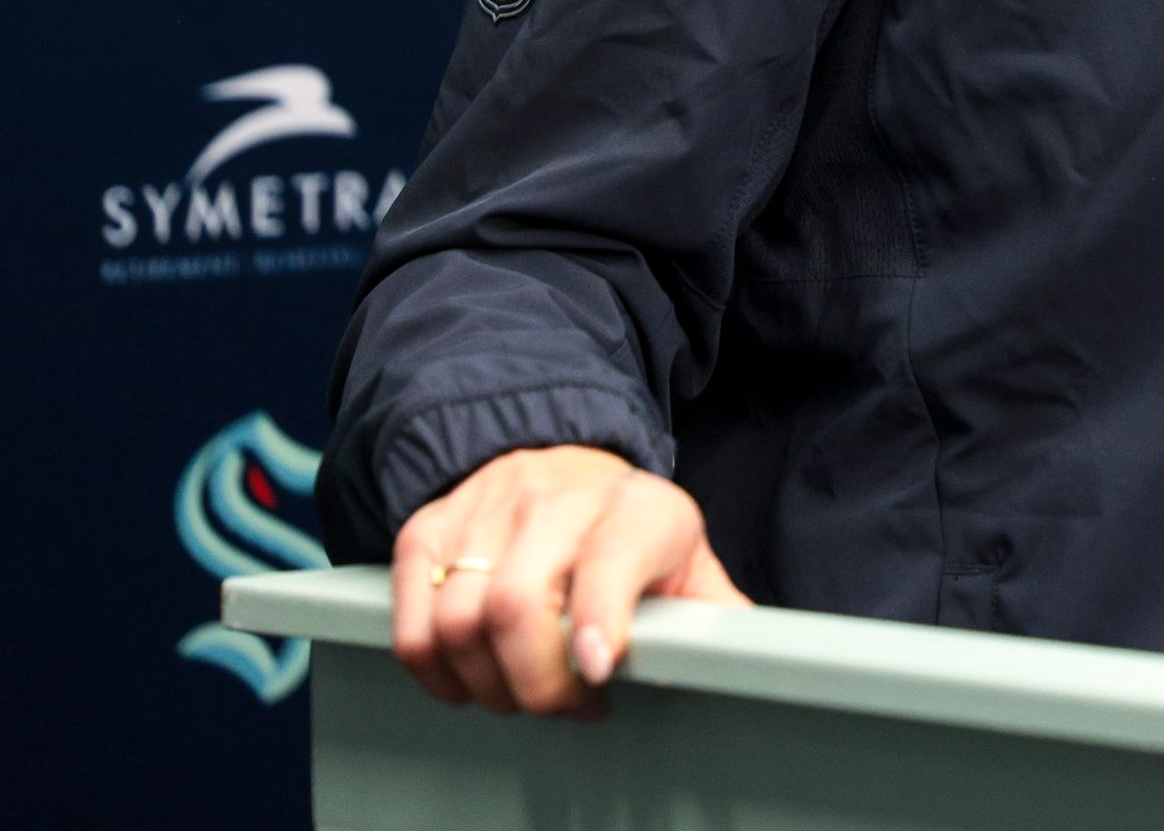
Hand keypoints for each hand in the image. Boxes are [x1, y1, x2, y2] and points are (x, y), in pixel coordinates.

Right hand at [387, 444, 749, 715]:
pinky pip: (412, 621)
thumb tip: (752, 658)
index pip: (608, 562)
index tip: (598, 673)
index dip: (598, 621)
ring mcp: (484, 510)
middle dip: (536, 683)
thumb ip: (713, 613)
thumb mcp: (685, 558)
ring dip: (486, 685)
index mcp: (634, 508)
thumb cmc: (631, 528)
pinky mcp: (429, 530)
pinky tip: (472, 678)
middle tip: (564, 704)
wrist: (563, 459)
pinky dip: (435, 670)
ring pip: (459, 621)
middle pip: (516, 606)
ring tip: (523, 690)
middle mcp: (555, 499)